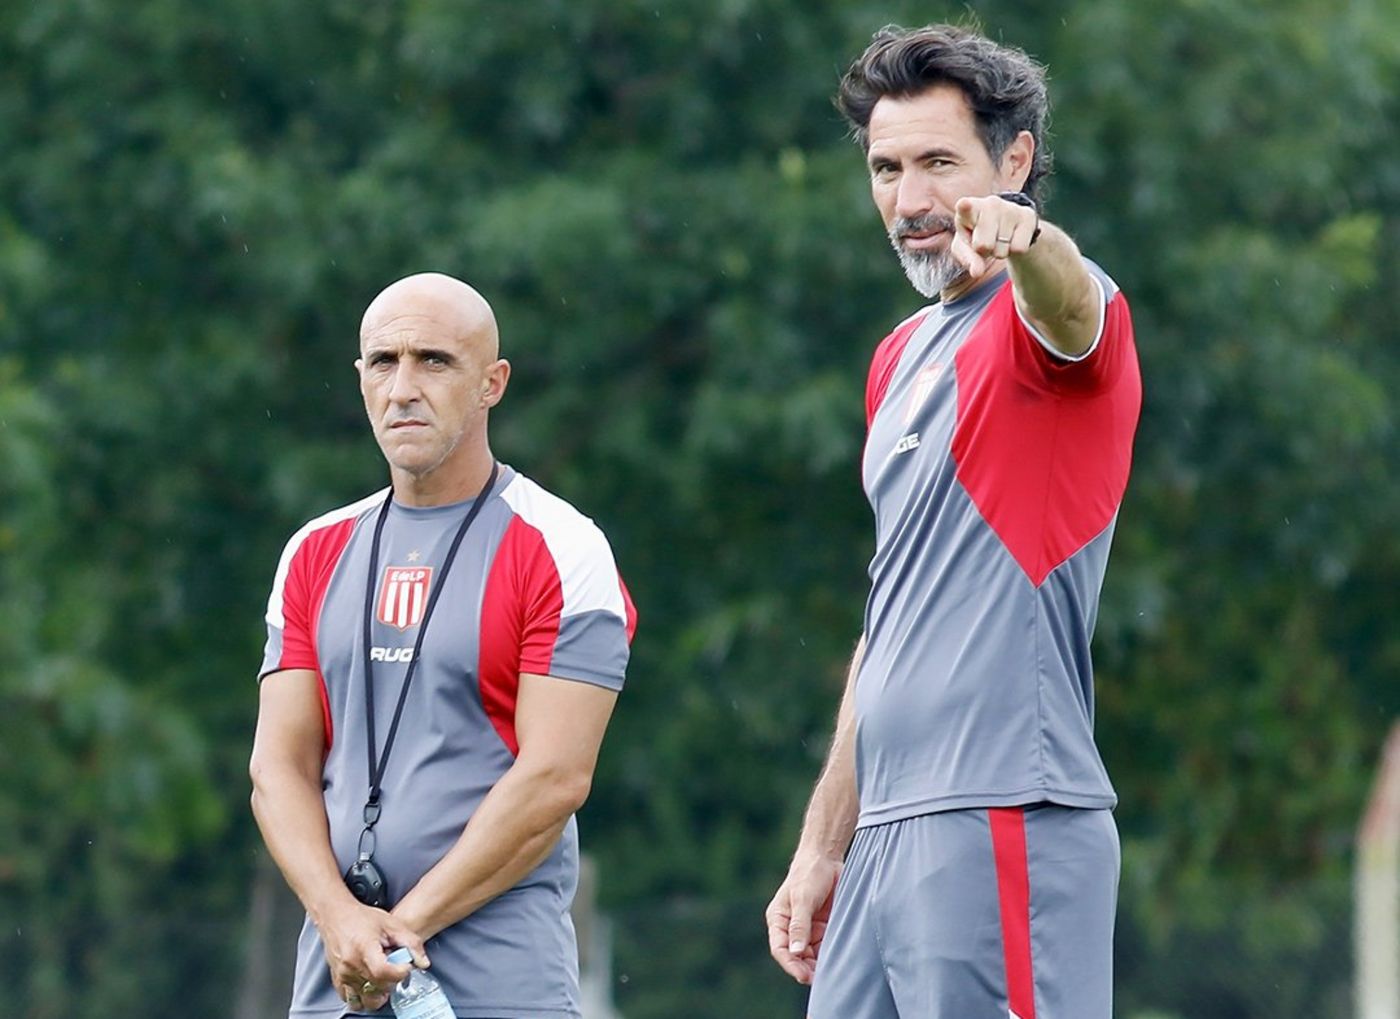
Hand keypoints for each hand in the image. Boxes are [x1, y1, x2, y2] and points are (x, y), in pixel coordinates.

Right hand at [317, 898, 423, 1011]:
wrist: (336, 915)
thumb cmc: (362, 917)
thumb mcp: (392, 924)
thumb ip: (411, 942)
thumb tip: (423, 963)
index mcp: (364, 948)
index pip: (384, 973)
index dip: (400, 972)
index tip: (406, 965)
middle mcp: (351, 965)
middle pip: (379, 987)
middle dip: (393, 979)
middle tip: (394, 965)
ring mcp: (343, 975)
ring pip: (366, 999)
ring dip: (379, 993)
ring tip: (383, 976)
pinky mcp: (337, 980)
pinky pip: (352, 1000)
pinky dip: (364, 996)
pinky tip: (370, 983)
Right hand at [765, 852, 841, 984]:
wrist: (827, 857)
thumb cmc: (809, 874)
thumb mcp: (803, 899)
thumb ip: (800, 926)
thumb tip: (795, 952)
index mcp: (778, 919)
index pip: (780, 949)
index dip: (790, 964)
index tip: (803, 976)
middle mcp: (791, 927)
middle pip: (796, 956)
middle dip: (806, 968)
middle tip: (820, 979)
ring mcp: (808, 928)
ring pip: (811, 954)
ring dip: (818, 964)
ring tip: (831, 972)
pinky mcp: (822, 927)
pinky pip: (824, 946)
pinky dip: (829, 954)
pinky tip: (837, 960)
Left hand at [950, 194, 1038, 279]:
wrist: (1006, 224)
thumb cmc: (978, 235)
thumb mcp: (966, 247)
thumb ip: (968, 259)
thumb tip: (977, 273)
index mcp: (968, 209)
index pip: (965, 207)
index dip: (965, 207)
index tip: (964, 204)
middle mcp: (990, 204)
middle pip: (983, 246)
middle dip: (984, 251)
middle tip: (985, 241)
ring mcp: (1010, 208)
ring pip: (1002, 250)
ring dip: (1000, 251)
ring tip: (999, 238)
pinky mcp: (1028, 216)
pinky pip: (1019, 248)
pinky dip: (1015, 250)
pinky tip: (1012, 237)